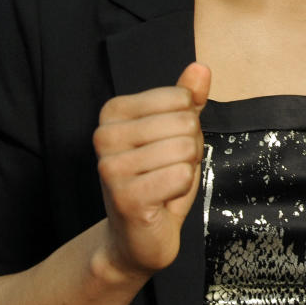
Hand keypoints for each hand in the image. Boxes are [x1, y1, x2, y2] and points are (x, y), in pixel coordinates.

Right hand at [92, 62, 209, 278]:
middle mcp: (104, 135)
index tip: (168, 146)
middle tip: (169, 169)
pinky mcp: (126, 197)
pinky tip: (162, 200)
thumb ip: (187, 100)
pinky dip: (181, 190)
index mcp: (113, 112)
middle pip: (184, 122)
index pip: (180, 98)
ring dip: (186, 169)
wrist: (137, 236)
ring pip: (184, 149)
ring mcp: (111, 167)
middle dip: (190, 148)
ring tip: (165, 184)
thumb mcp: (176, 133)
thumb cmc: (158, 179)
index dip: (188, 124)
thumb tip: (200, 68)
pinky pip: (181, 176)